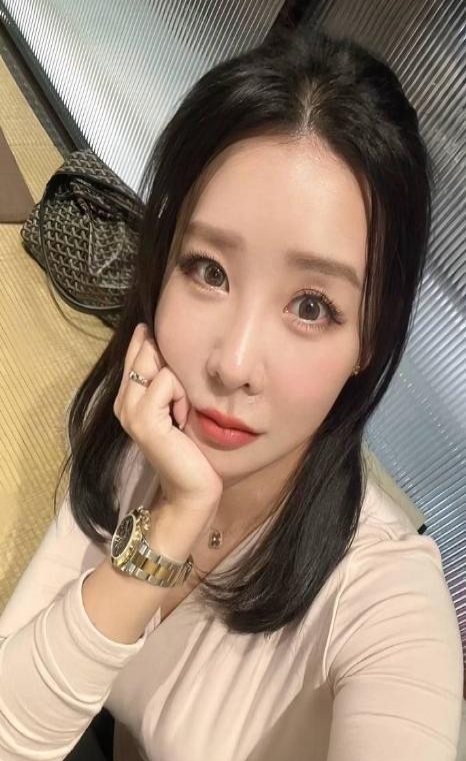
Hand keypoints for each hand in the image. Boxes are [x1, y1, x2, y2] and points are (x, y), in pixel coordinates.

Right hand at [113, 323, 222, 534]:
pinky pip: (165, 382)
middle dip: (170, 364)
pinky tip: (183, 420)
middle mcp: (123, 402)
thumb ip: (169, 379)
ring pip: (155, 364)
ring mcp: (129, 411)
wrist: (191, 489)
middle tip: (181, 401)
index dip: (156, 346)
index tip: (176, 374)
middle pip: (143, 351)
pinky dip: (182, 397)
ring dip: (179, 385)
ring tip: (182, 413)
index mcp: (128, 397)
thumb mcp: (179, 405)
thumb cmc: (192, 448)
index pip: (136, 350)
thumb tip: (172, 345)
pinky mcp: (143, 420)